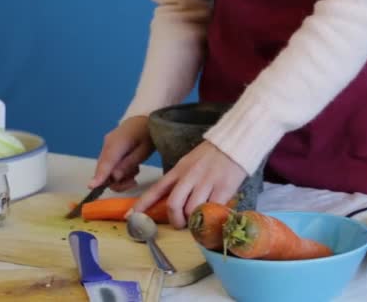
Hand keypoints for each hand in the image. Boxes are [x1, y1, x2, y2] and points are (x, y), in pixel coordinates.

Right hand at [89, 116, 153, 191]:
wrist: (145, 118)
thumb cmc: (148, 134)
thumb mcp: (144, 151)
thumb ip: (129, 164)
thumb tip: (114, 178)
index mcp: (116, 143)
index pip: (106, 163)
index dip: (99, 176)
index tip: (91, 187)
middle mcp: (107, 145)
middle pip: (103, 169)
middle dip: (117, 181)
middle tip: (134, 182)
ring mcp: (107, 147)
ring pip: (107, 169)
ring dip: (120, 177)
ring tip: (136, 171)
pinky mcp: (109, 149)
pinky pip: (110, 165)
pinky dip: (120, 170)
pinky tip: (133, 166)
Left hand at [131, 140, 246, 228]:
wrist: (235, 143)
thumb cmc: (212, 155)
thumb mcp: (190, 163)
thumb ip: (181, 180)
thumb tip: (175, 203)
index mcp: (179, 169)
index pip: (156, 189)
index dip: (142, 205)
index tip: (131, 217)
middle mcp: (190, 176)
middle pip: (173, 204)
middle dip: (175, 220)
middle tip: (181, 224)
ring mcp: (207, 182)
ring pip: (191, 210)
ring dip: (192, 221)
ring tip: (198, 221)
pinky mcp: (223, 188)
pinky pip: (211, 209)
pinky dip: (209, 217)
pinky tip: (212, 216)